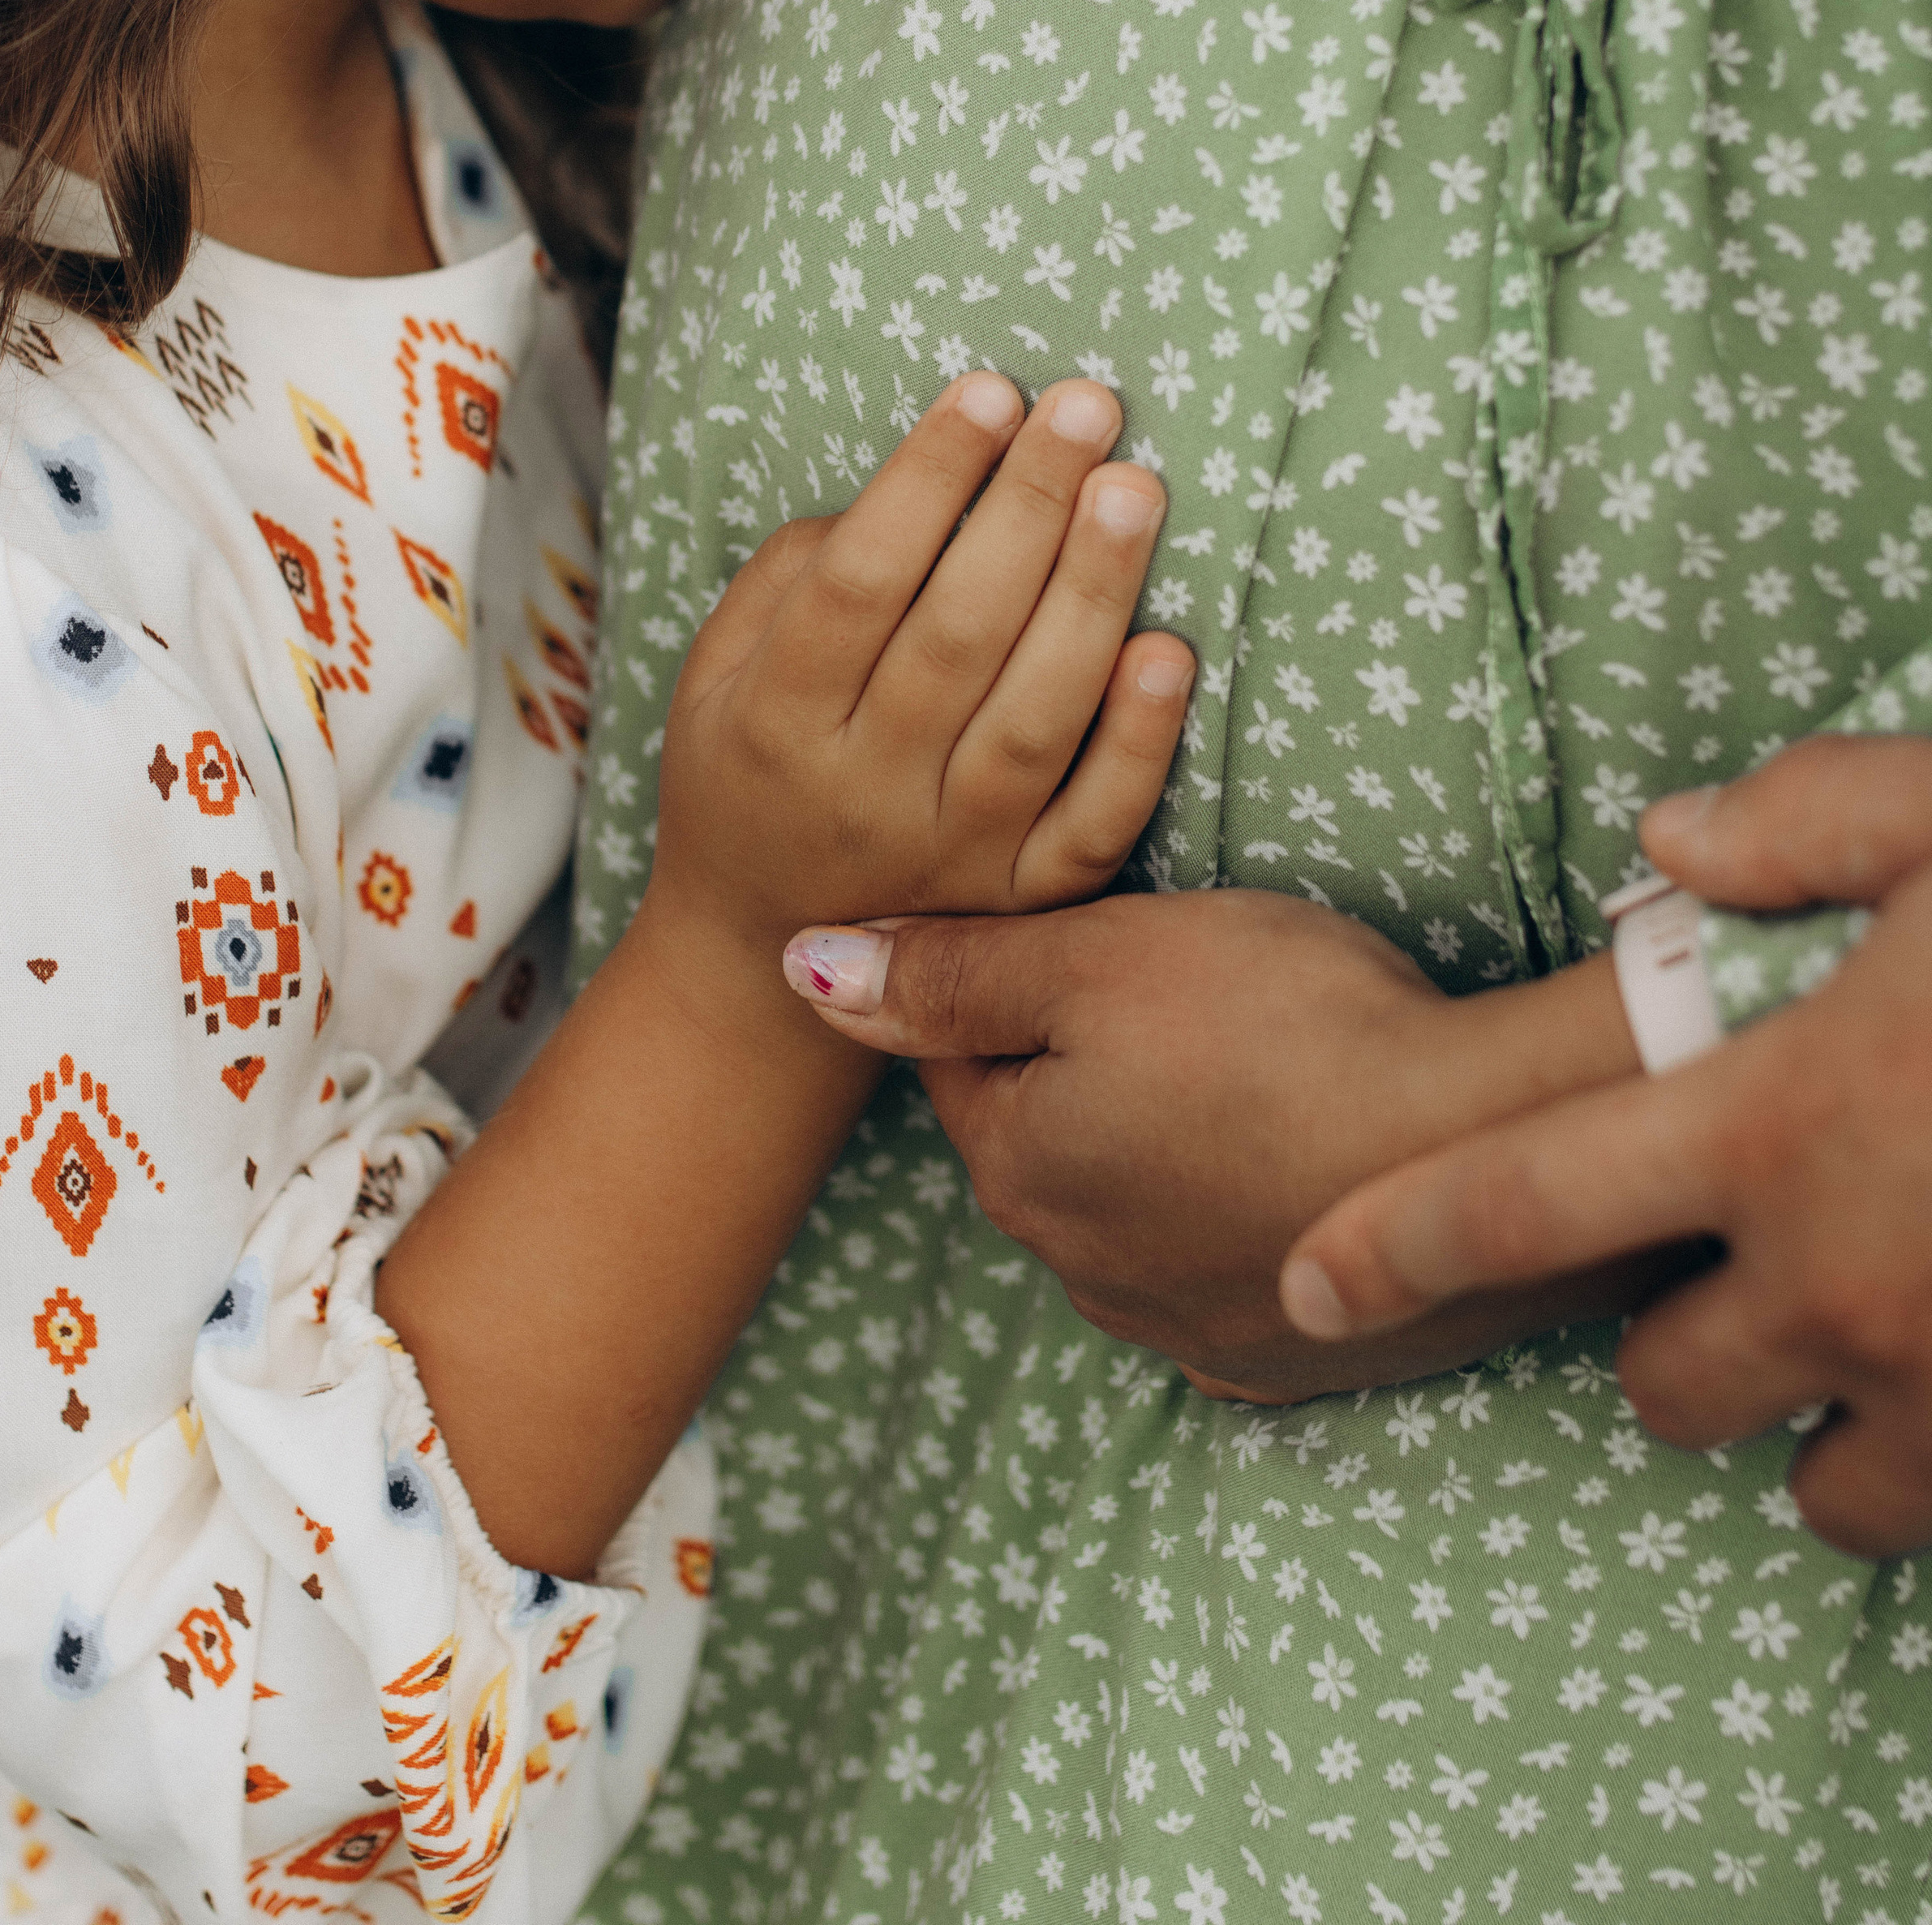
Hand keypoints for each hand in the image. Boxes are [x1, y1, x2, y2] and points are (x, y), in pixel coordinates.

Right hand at [648, 372, 1194, 956]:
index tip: (990, 389)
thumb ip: (793, 576)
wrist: (757, 959)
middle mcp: (865, 791)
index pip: (858, 583)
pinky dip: (1138, 742)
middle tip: (1088, 407)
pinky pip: (1093, 824)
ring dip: (1090, 597)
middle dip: (1028, 509)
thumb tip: (910, 494)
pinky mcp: (1026, 902)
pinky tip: (1169, 650)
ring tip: (1134, 488)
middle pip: (957, 637)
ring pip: (1032, 720)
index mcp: (776, 721)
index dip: (926, 482)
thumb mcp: (714, 673)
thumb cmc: (748, 769)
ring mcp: (953, 854)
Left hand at [778, 886, 1649, 1398]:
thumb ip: (950, 970)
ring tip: (1254, 1066)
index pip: (960, 1054)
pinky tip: (1296, 1162)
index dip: (1011, 973)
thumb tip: (800, 967)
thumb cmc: (1288, 1023)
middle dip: (1085, 1062)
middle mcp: (1082, 1274)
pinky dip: (1246, 1217)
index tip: (1085, 929)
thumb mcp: (1103, 955)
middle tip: (1183, 985)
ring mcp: (1188, 1331)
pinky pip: (1227, 1271)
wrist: (1485, 1143)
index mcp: (1017, 1169)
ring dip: (1167, 1146)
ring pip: (1136, 1209)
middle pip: (1047, 1135)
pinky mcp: (1288, 1357)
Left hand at [1282, 734, 1931, 1555]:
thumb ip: (1792, 819)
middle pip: (1658, 1380)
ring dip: (1803, 1411)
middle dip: (1666, 1333)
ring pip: (1803, 1473)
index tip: (1308, 1279)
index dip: (1393, 1244)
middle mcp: (1836, 1285)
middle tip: (1734, 1248)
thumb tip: (1667, 842)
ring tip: (1856, 1313)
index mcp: (1769, 1123)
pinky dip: (1926, 1451)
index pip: (1516, 1201)